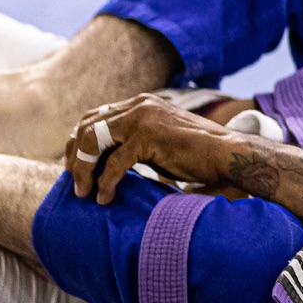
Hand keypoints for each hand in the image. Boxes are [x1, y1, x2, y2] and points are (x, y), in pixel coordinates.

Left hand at [67, 94, 245, 203]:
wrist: (228, 155)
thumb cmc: (198, 155)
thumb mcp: (158, 143)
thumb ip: (134, 143)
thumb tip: (106, 161)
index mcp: (140, 104)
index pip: (95, 117)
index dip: (80, 142)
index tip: (76, 167)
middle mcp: (138, 105)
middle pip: (87, 125)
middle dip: (76, 155)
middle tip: (74, 182)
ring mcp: (142, 118)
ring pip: (94, 141)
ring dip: (84, 169)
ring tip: (83, 192)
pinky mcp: (148, 137)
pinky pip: (115, 163)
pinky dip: (105, 182)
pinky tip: (105, 198)